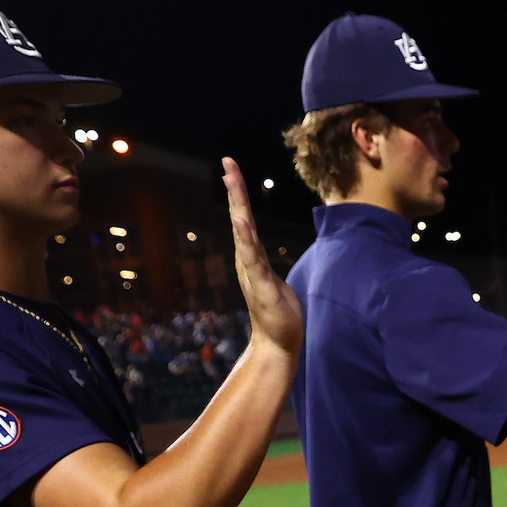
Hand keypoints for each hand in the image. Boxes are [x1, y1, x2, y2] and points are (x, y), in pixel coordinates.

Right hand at [222, 158, 302, 355]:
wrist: (278, 344)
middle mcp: (248, 260)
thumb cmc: (278, 314)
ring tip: (232, 181)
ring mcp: (253, 272)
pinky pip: (253, 258)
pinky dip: (245, 239)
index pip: (244, 218)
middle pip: (240, 217)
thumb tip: (257, 254)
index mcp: (251, 257)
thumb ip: (262, 265)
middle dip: (235, 189)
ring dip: (238, 206)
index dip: (238, 194)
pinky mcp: (261, 286)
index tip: (231, 167)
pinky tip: (240, 221)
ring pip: (244, 233)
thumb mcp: (271, 281)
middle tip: (228, 162)